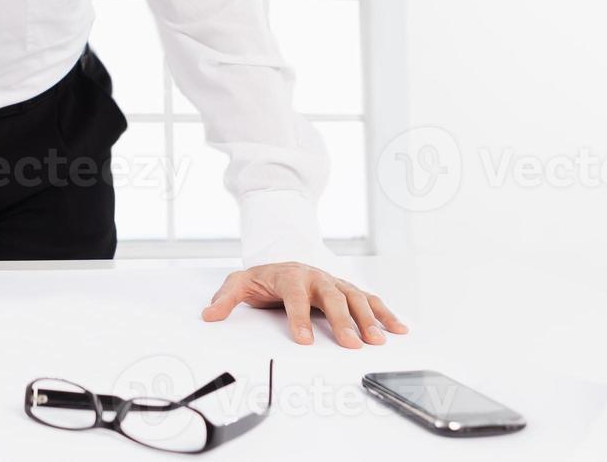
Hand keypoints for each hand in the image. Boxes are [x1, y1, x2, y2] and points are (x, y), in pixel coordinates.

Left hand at [200, 262, 407, 347]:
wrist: (282, 262)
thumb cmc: (263, 278)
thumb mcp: (240, 284)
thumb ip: (225, 299)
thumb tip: (208, 314)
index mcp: (290, 274)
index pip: (295, 295)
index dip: (299, 317)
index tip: (303, 340)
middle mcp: (316, 276)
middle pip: (331, 296)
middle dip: (342, 321)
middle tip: (350, 344)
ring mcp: (334, 282)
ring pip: (355, 297)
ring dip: (368, 318)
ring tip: (377, 341)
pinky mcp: (348, 290)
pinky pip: (370, 299)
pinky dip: (385, 313)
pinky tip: (398, 329)